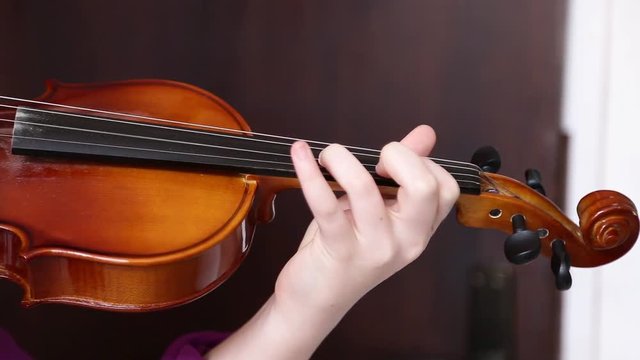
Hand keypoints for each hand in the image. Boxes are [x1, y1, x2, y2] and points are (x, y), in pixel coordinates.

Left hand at [206, 125, 459, 358]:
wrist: (317, 299)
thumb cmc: (347, 250)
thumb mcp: (379, 211)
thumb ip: (402, 173)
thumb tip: (426, 134)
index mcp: (419, 230)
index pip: (445, 187)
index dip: (420, 162)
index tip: (391, 162)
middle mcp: (405, 241)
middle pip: (425, 187)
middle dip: (398, 156)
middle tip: (373, 160)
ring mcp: (374, 249)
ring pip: (366, 189)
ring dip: (342, 159)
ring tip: (328, 154)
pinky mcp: (339, 251)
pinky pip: (325, 204)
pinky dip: (309, 173)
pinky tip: (299, 154)